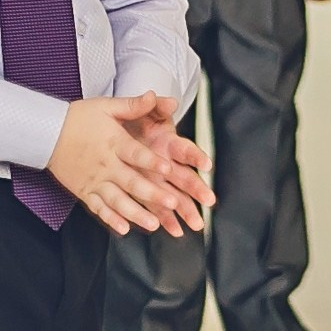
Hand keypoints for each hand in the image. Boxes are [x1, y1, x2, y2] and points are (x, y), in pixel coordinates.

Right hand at [46, 93, 210, 237]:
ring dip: (136, 213)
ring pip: (118, 201)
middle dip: (153, 194)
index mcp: (113, 143)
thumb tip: (155, 95)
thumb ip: (133, 105)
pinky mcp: (84, 191)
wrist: (46, 133)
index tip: (169, 168)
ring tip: (154, 223)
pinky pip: (98, 209)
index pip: (136, 154)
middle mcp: (105, 164)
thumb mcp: (106, 106)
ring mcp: (94, 181)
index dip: (152, 161)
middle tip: (172, 203)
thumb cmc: (77, 118)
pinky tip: (124, 228)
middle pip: (131, 182)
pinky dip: (111, 219)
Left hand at [124, 95, 215, 215]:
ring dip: (186, 210)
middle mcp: (167, 163)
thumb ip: (155, 106)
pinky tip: (174, 230)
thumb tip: (169, 100)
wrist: (121, 132)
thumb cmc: (137, 121)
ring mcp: (158, 179)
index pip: (185, 149)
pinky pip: (157, 207)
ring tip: (196, 223)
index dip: (196, 155)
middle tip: (208, 199)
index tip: (206, 163)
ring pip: (175, 196)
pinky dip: (166, 219)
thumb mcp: (144, 111)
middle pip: (185, 177)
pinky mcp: (148, 191)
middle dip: (197, 188)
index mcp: (168, 143)